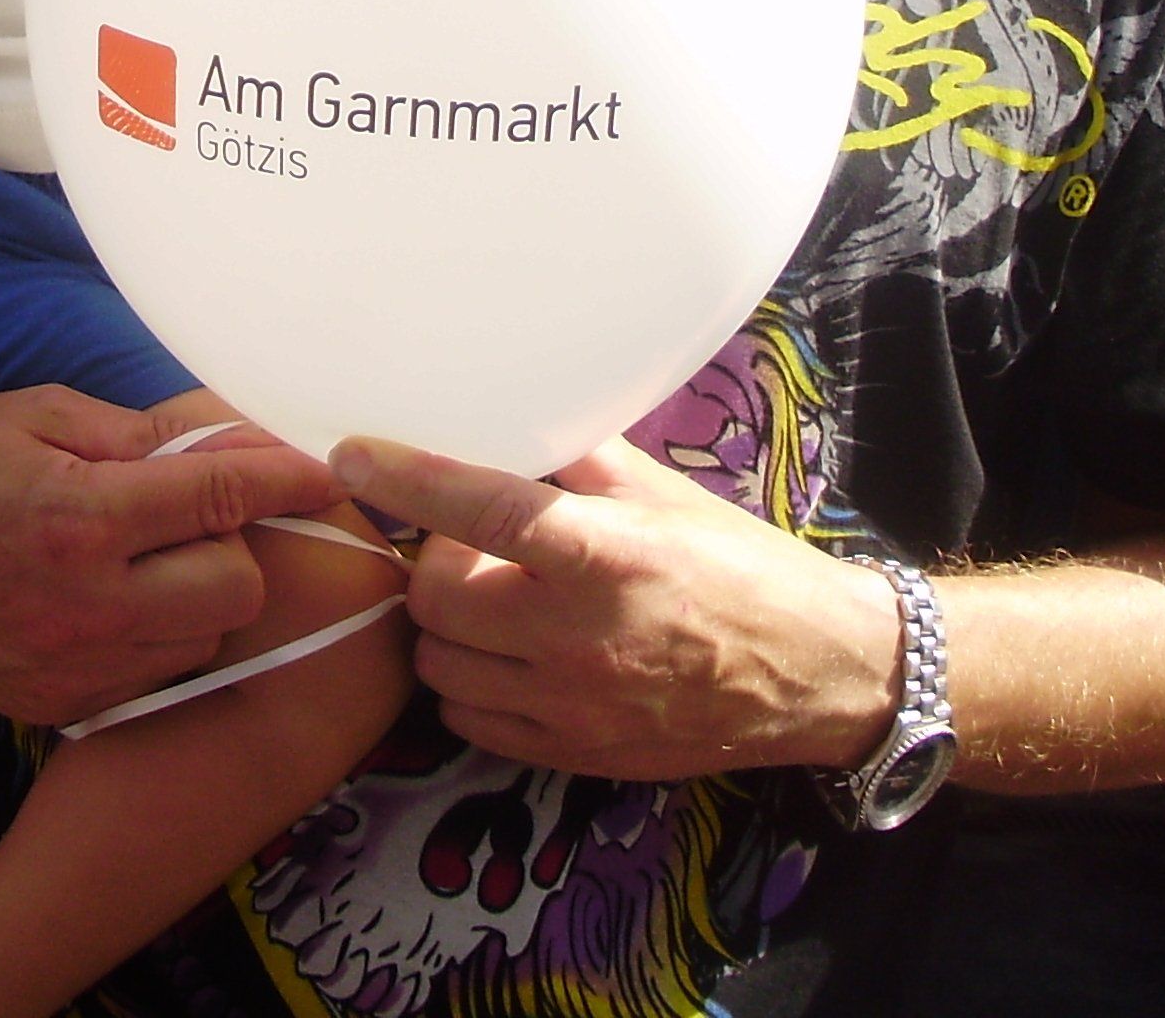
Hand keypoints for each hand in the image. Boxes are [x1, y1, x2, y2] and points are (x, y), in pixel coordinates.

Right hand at [0, 388, 345, 726]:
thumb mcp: (42, 414)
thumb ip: (145, 436)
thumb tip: (236, 443)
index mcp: (80, 517)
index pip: (221, 498)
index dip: (285, 480)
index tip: (320, 475)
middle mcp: (82, 603)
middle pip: (235, 589)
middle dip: (232, 545)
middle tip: (192, 516)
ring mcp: (68, 665)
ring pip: (202, 641)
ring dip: (199, 596)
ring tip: (148, 558)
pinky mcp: (51, 704)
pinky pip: (149, 678)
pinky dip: (155, 639)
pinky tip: (114, 601)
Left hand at [330, 432, 897, 781]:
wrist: (809, 673)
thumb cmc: (737, 567)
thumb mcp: (663, 494)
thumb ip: (578, 456)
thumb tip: (505, 410)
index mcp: (606, 554)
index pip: (484, 508)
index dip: (409, 479)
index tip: (355, 454)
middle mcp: (579, 635)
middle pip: (437, 595)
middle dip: (433, 561)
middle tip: (465, 545)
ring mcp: (570, 704)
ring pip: (439, 662)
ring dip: (443, 624)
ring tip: (485, 600)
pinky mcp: (570, 753)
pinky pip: (467, 719)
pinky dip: (466, 683)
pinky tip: (502, 655)